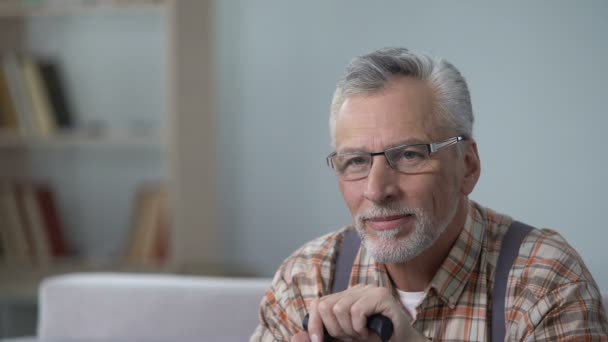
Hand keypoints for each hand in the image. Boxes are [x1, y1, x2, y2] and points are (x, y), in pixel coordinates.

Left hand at [301, 284, 426, 340]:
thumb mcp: (343, 340)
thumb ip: (323, 337)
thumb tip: (296, 336)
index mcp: (346, 297)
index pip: (319, 303)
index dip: (315, 324)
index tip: (318, 341)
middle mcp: (356, 290)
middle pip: (326, 305)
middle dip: (335, 330)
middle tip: (352, 337)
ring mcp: (370, 290)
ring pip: (340, 308)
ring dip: (350, 330)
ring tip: (363, 335)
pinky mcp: (382, 295)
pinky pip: (356, 310)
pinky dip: (360, 328)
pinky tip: (371, 333)